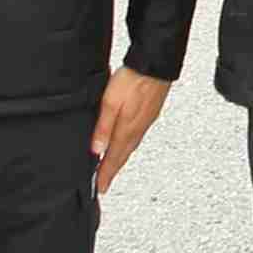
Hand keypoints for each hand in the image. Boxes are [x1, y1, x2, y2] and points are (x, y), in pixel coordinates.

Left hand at [88, 64, 169, 192]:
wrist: (156, 64)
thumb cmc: (133, 79)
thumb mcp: (110, 102)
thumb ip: (103, 127)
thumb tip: (96, 150)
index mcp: (127, 130)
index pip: (113, 159)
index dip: (105, 175)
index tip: (100, 188)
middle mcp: (138, 130)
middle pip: (123, 156)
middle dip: (113, 170)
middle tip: (105, 183)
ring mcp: (146, 122)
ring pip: (131, 146)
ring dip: (120, 158)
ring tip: (112, 166)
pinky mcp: (150, 113)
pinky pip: (137, 136)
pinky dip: (129, 145)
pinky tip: (126, 142)